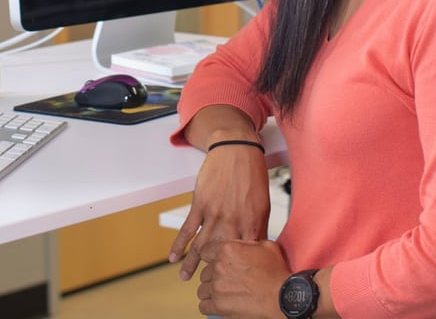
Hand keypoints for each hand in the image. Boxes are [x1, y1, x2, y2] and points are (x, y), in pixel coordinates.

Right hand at [168, 143, 270, 280]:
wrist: (236, 149)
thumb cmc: (252, 175)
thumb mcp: (262, 203)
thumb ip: (257, 226)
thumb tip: (256, 247)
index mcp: (252, 222)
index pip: (245, 253)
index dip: (239, 269)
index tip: (234, 280)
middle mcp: (233, 221)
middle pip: (221, 254)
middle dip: (214, 271)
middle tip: (208, 284)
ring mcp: (215, 214)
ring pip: (201, 245)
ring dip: (192, 264)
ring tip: (186, 278)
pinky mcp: (200, 204)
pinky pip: (188, 228)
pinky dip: (179, 244)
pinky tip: (173, 256)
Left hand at [196, 239, 289, 317]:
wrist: (283, 298)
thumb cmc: (277, 275)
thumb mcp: (266, 247)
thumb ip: (248, 243)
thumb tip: (242, 244)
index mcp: (227, 250)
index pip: (205, 251)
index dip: (211, 257)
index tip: (214, 262)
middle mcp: (219, 267)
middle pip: (205, 272)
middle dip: (214, 276)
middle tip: (226, 280)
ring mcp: (217, 287)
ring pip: (202, 289)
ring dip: (211, 292)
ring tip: (223, 293)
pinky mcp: (218, 305)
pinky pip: (204, 306)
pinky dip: (210, 306)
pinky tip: (219, 304)